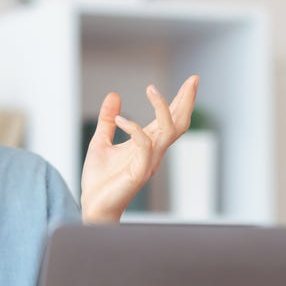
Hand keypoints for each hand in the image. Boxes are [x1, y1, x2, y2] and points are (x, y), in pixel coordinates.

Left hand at [80, 75, 198, 222]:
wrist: (92, 206)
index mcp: (147, 144)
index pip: (170, 119)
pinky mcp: (139, 172)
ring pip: (168, 132)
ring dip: (162, 108)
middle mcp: (153, 152)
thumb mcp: (100, 141)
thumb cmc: (99, 179)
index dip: (180, 100)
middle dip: (186, 101)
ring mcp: (148, 162)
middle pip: (178, 124)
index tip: (191, 81)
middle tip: (193, 80)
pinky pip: (144, 145)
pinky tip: (120, 119)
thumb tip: (114, 94)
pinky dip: (134, 129)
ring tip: (151, 88)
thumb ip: (108, 120)